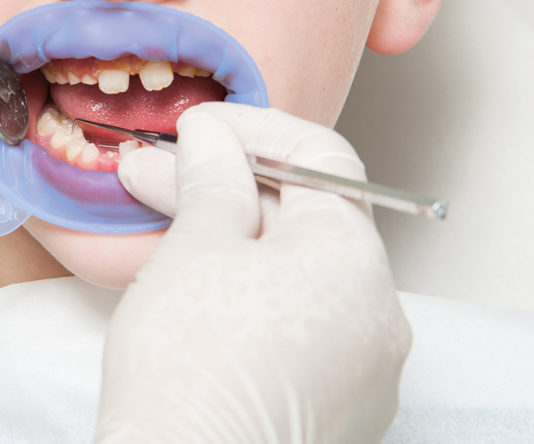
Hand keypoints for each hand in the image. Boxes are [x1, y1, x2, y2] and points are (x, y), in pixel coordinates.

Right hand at [97, 102, 411, 443]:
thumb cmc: (189, 372)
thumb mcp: (195, 250)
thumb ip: (212, 180)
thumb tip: (214, 139)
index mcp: (353, 259)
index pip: (322, 160)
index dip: (254, 131)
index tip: (199, 131)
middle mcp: (377, 312)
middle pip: (307, 217)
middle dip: (228, 187)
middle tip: (157, 174)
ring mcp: (362, 366)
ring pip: (299, 272)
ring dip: (235, 239)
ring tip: (166, 227)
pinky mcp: (336, 403)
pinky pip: (300, 322)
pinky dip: (254, 293)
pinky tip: (199, 288)